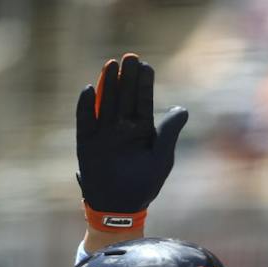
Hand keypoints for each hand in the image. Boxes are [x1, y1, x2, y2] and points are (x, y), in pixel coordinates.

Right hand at [75, 53, 188, 218]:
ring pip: (105, 103)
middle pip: (124, 96)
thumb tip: (182, 109)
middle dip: (126, 78)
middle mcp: (122, 127)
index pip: (142, 101)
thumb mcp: (161, 158)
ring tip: (110, 65)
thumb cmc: (145, 184)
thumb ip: (169, 133)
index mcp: (141, 129)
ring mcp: (104, 132)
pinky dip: (85, 106)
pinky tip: (89, 90)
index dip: (143, 84)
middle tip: (130, 57)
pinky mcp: (86, 141)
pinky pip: (84, 120)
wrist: (120, 207)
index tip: (145, 66)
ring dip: (107, 85)